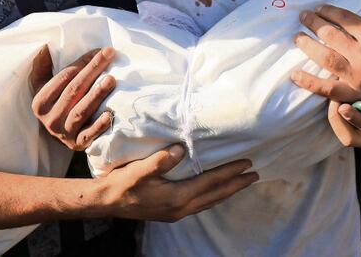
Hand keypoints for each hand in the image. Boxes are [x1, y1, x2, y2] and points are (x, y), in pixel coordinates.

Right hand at [30, 46, 115, 149]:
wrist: (60, 134)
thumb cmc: (55, 103)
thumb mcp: (43, 86)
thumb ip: (43, 67)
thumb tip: (45, 47)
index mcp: (40, 103)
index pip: (63, 78)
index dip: (81, 62)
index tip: (98, 50)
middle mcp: (50, 119)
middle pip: (74, 91)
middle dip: (92, 70)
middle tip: (109, 54)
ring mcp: (64, 133)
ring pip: (81, 111)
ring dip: (97, 95)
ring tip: (111, 79)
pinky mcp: (79, 144)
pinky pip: (89, 135)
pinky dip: (99, 125)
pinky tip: (110, 114)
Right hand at [99, 145, 258, 221]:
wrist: (106, 203)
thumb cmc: (122, 184)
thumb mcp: (138, 170)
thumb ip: (159, 161)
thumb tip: (180, 149)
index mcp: (177, 198)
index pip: (210, 183)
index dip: (230, 173)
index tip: (247, 164)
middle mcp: (181, 208)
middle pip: (216, 195)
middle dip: (236, 185)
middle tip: (255, 174)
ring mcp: (177, 212)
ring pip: (210, 201)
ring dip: (228, 191)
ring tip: (242, 182)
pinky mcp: (172, 212)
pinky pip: (201, 203)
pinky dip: (214, 195)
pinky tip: (216, 191)